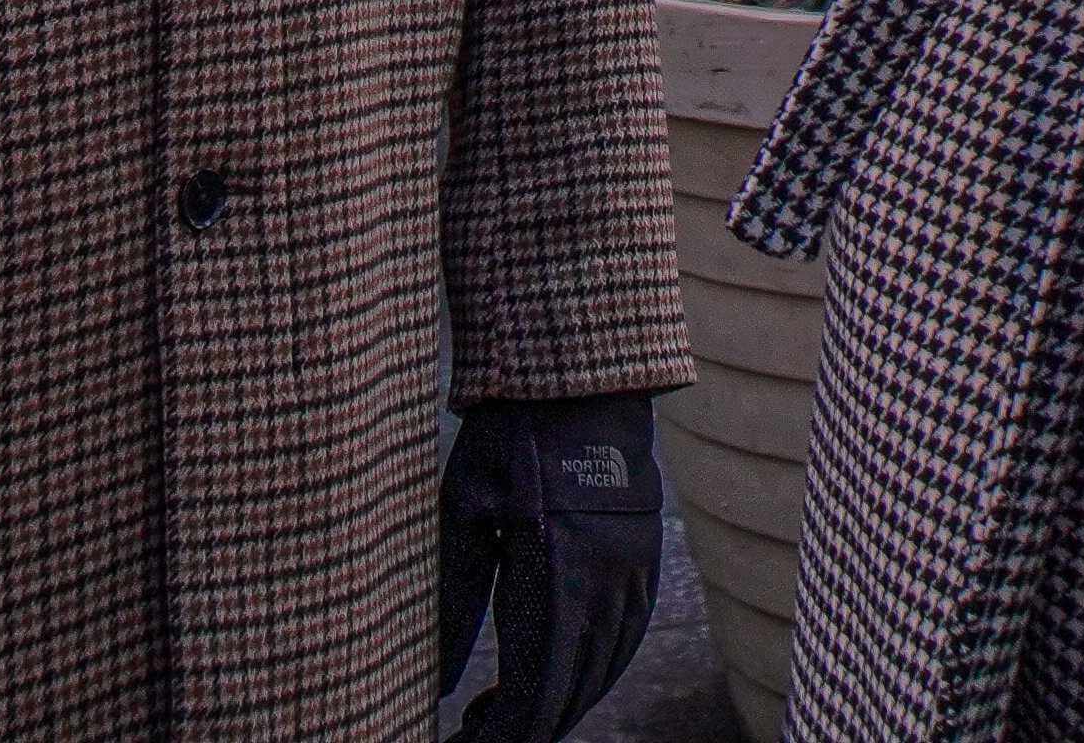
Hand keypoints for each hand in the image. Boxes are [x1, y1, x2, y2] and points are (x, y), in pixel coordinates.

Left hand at [441, 397, 663, 742]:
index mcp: (554, 572)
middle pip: (572, 689)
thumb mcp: (464, 513)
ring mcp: (632, 569)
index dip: (502, 731)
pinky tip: (566, 679)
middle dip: (527, 727)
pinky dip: (598, 670)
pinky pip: (628, 635)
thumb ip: (454, 601)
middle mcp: (604, 579)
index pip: (534, 687)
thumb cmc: (506, 439)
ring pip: (603, 669)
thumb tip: (439, 684)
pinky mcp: (644, 555)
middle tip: (478, 736)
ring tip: (508, 716)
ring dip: (561, 704)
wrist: (579, 376)